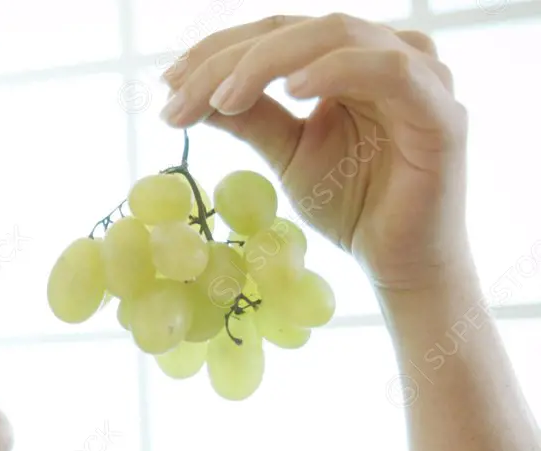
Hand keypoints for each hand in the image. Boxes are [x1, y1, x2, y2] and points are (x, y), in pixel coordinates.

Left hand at [161, 14, 472, 292]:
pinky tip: (294, 91)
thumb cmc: (352, 204)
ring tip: (223, 97)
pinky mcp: (440, 110)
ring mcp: (419, 75)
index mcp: (347, 58)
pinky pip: (388, 71)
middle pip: (293, 30)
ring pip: (335, 35)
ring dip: (267, 62)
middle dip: (227, 60)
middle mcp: (384, 53)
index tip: (167, 84)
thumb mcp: (287, 153)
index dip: (216, 52)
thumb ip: (250, 117)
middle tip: (179, 95)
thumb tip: (191, 93)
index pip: (273, 35)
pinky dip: (336, 71)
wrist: (398, 263)